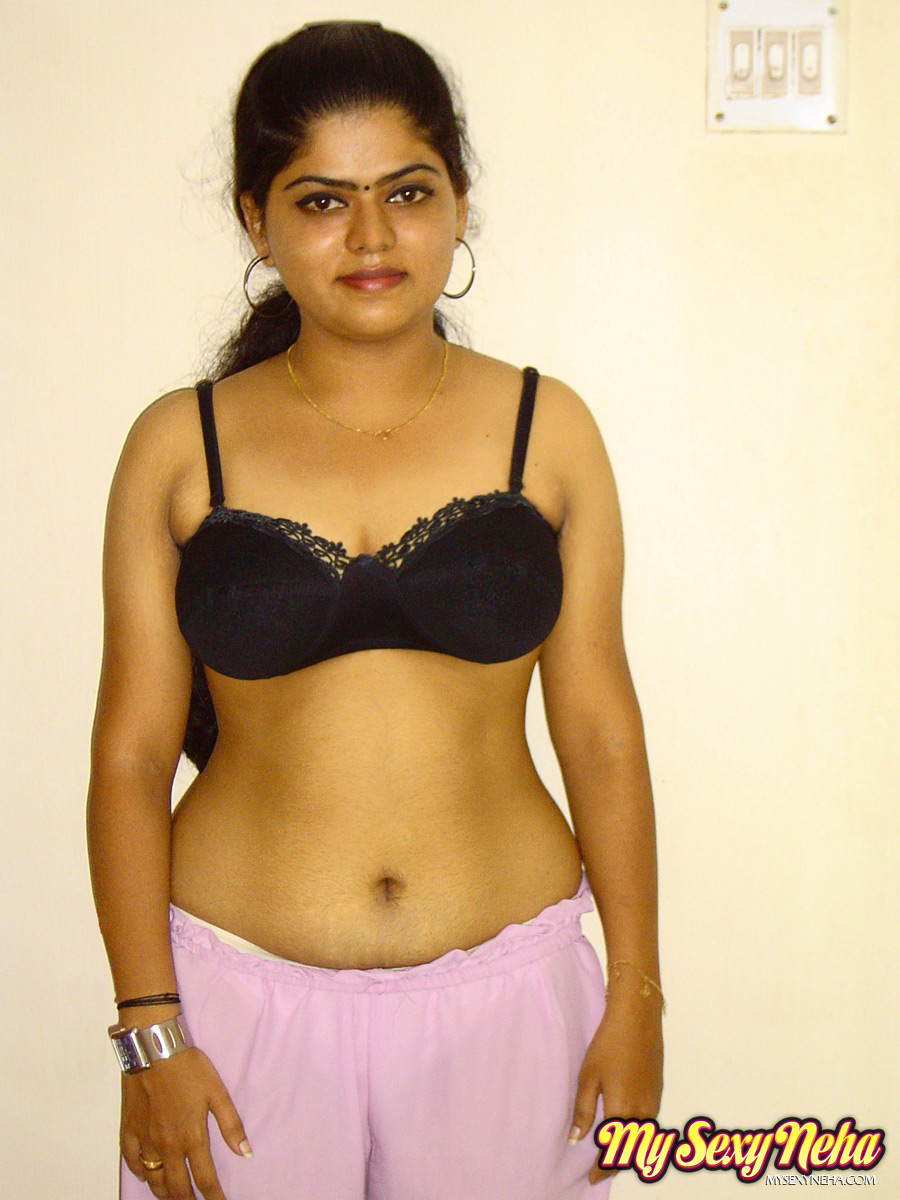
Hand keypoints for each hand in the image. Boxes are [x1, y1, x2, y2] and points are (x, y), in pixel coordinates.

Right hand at [120, 1047, 251, 1199]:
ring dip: (164, 1192)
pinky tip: (145, 1174)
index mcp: (191, 1138)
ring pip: (153, 1179)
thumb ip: (231, 1125)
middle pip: (177, 1188)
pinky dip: (139, 1172)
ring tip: (173, 1196)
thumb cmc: (188, 1068)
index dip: (213, 1197)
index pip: (204, 1179)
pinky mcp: (129, 1130)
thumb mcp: (218, 1092)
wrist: (153, 1050)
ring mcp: (145, 1140)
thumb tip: (245, 1152)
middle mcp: (167, 1146)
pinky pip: (132, 1161)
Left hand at [567, 996, 663, 1186]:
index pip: (614, 1153)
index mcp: (624, 1112)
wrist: (638, 1018)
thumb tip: (577, 1141)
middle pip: (632, 1151)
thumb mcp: (588, 1077)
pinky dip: (637, 1133)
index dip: (602, 1169)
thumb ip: (583, 1111)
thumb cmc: (608, 1045)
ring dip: (628, 1149)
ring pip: (642, 1138)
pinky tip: (624, 1126)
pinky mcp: (658, 1091)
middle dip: (616, 1163)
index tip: (591, 1179)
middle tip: (598, 1170)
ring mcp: (654, 1102)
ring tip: (609, 1150)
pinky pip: (648, 1123)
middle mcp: (643, 1113)